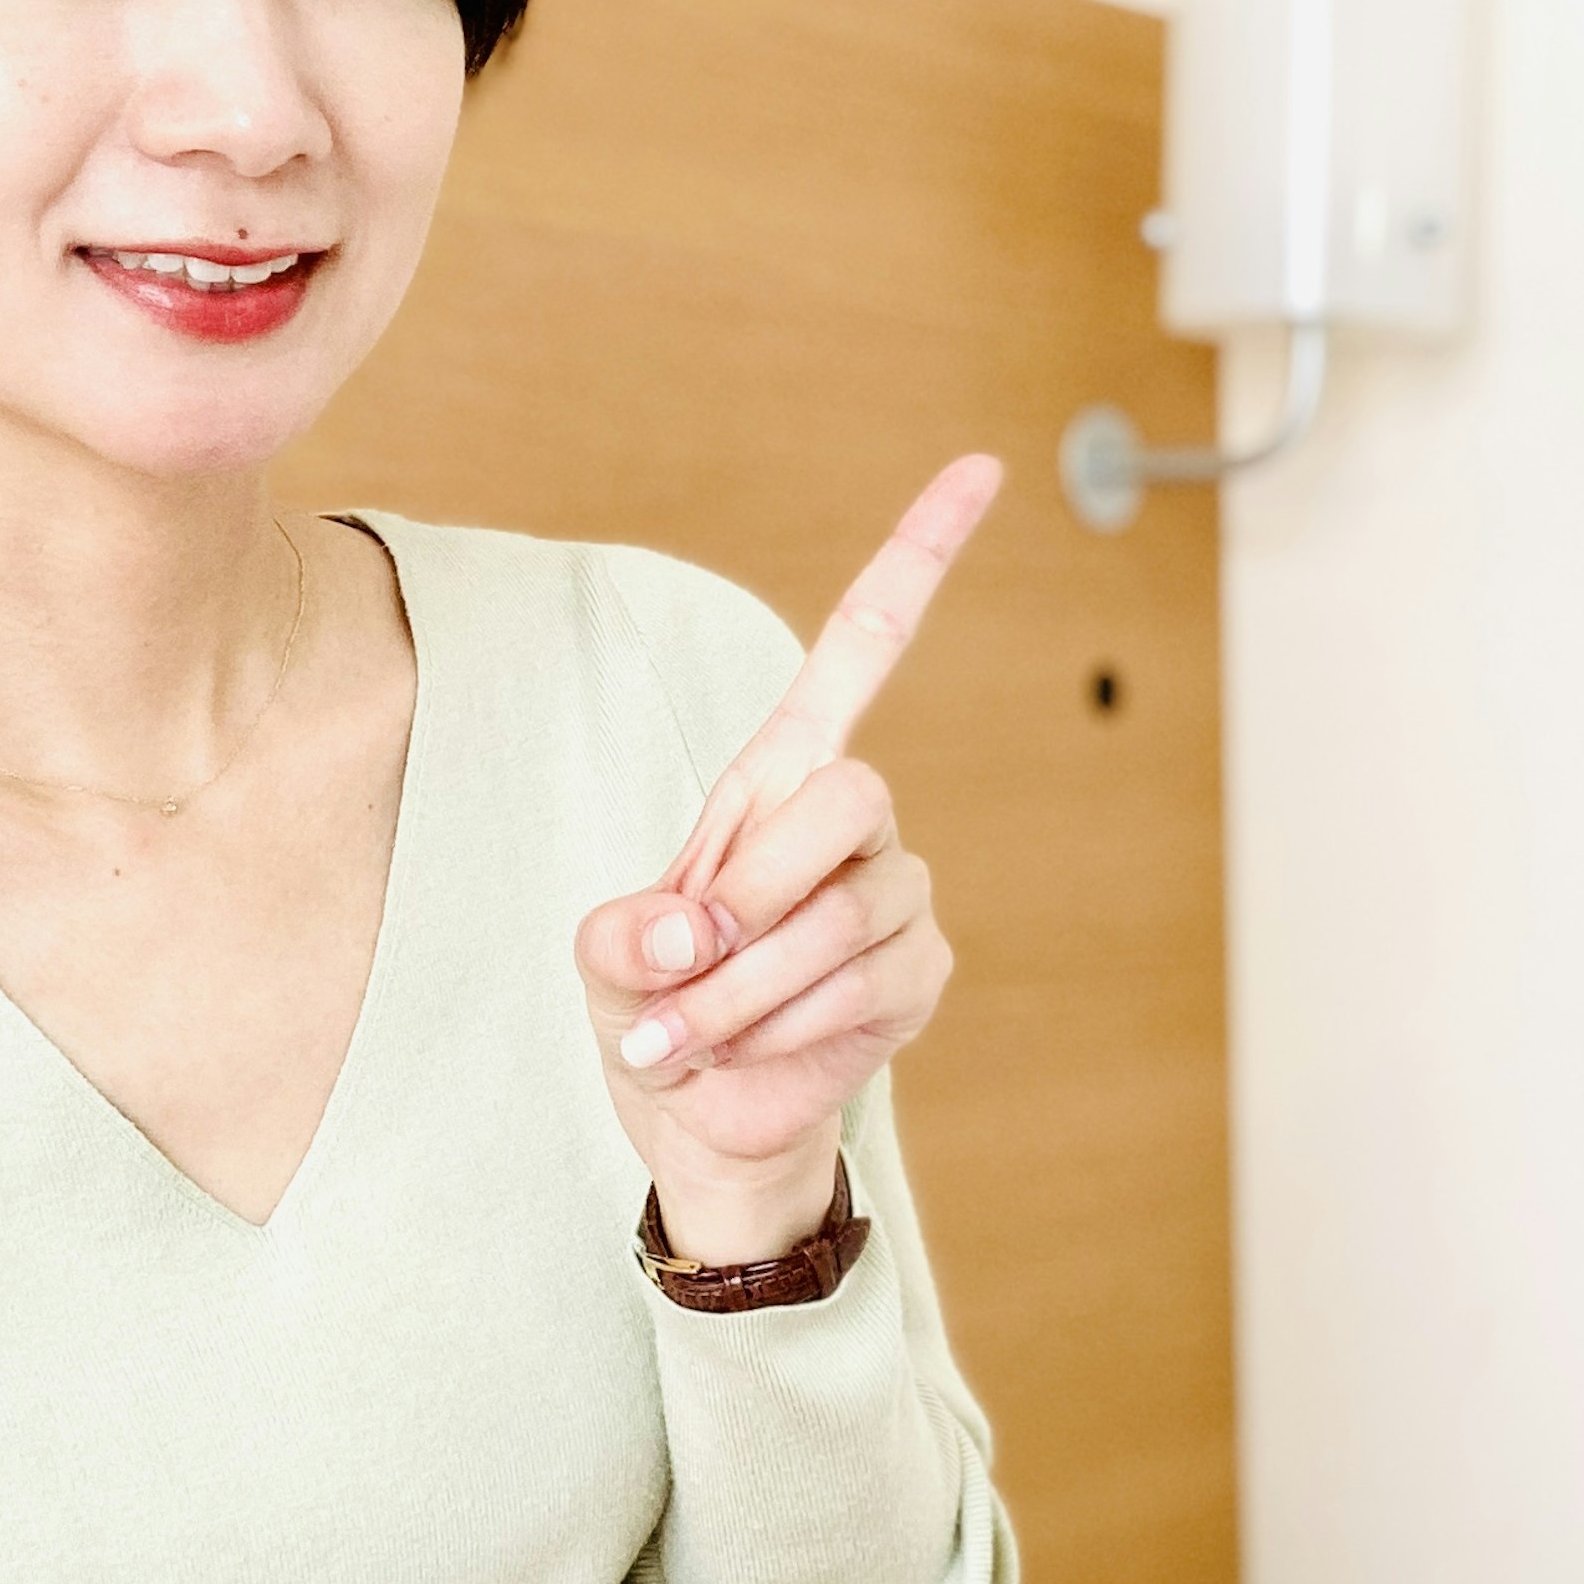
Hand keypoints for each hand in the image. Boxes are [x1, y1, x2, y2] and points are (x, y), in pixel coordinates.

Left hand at [574, 457, 1002, 1263]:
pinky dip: (774, 1034)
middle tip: (681, 963)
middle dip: (752, 892)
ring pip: (838, 920)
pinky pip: (858, 991)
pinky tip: (742, 1054)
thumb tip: (692, 932)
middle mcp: (854, 821)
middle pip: (846, 798)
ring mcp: (898, 896)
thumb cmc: (652, 1008)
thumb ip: (625, 934)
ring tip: (682, 1036)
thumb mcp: (602, 958)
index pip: (862, 647)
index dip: (917, 557)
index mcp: (780, 776)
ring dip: (737, 995)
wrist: (698, 1115)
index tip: (981, 469)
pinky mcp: (920, 974)